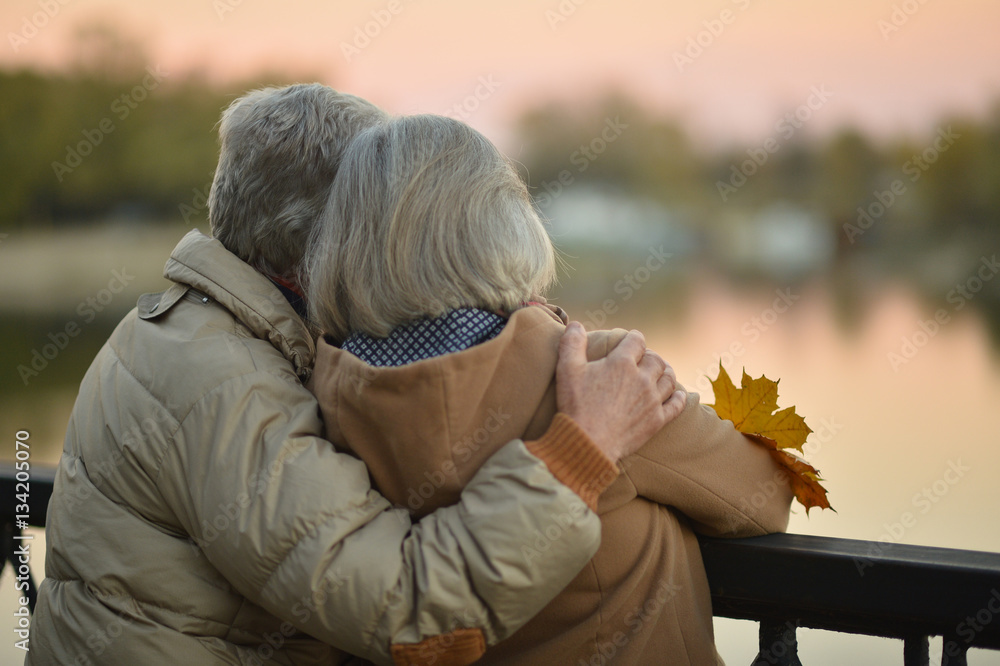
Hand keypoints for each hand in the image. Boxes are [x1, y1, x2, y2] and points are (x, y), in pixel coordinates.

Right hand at [555, 322, 685, 462]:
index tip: (632, 340)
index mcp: (621, 363)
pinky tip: (677, 394)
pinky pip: (676, 405)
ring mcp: (652, 400)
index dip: (634, 338)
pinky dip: (678, 397)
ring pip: (669, 379)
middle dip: (650, 356)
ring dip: (666, 373)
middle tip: (645, 359)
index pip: (636, 341)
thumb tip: (575, 324)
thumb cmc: (575, 405)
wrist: (587, 443)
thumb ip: (572, 343)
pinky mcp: (657, 420)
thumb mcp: (567, 370)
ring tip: (661, 373)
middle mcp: (641, 378)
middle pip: (656, 359)